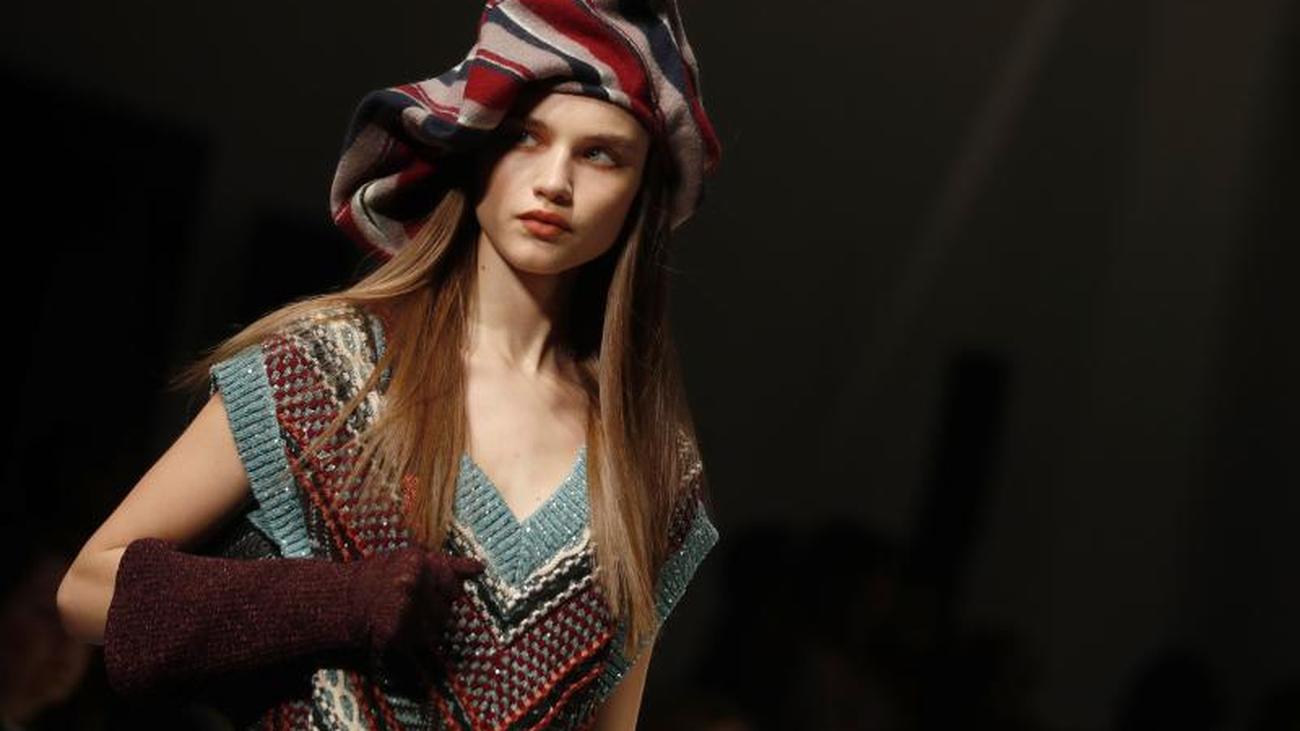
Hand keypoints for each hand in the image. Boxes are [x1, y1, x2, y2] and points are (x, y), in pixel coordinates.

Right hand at [348, 548, 484, 682]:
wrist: (341, 599)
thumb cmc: (379, 575)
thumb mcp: (411, 559)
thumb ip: (447, 565)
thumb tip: (480, 568)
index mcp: (418, 562)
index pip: (454, 587)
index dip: (443, 592)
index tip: (426, 591)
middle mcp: (412, 584)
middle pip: (446, 610)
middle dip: (434, 610)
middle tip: (410, 604)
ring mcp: (404, 609)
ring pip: (436, 628)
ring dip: (425, 627)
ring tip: (403, 616)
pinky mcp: (395, 633)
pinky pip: (420, 642)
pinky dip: (413, 639)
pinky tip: (397, 628)